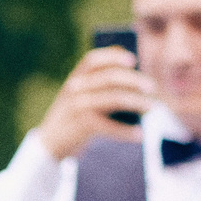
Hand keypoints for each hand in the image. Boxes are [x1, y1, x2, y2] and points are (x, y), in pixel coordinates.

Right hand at [35, 46, 154, 162]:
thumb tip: (133, 74)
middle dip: (134, 80)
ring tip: (151, 108)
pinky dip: (127, 131)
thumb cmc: (72, 116)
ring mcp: (78, 107)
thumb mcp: (78, 95)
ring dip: (137, 103)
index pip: (93, 59)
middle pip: (109, 78)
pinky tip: (139, 134)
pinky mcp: (82, 125)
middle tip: (151, 87)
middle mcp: (75, 89)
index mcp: (74, 77)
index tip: (133, 59)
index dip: (113, 57)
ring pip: (114, 99)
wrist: (48, 143)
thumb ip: (98, 82)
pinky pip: (110, 126)